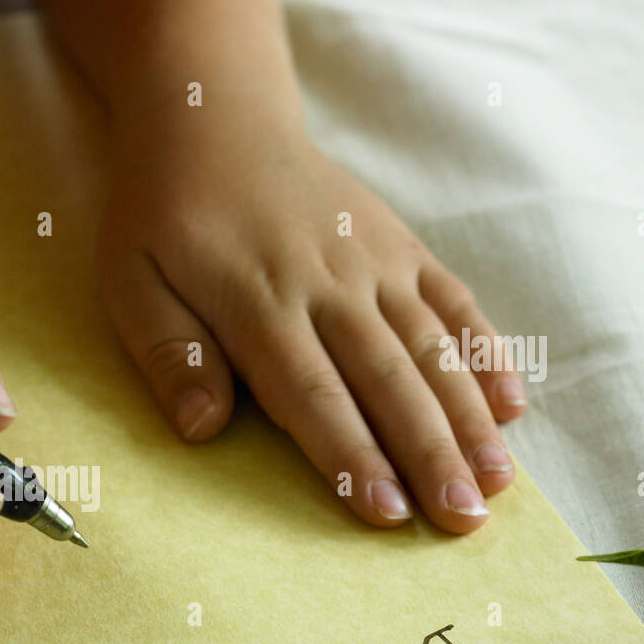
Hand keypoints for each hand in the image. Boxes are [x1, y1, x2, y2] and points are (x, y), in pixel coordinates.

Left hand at [98, 113, 525, 533]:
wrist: (217, 122)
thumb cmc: (165, 217)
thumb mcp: (132, 284)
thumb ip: (170, 353)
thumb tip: (202, 429)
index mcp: (259, 303)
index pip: (312, 395)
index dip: (350, 458)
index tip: (386, 514)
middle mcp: (329, 284)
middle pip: (387, 382)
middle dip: (429, 456)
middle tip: (463, 521)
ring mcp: (374, 262)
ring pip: (433, 348)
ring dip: (468, 419)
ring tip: (499, 482)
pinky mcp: (402, 245)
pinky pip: (454, 301)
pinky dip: (485, 352)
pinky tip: (511, 405)